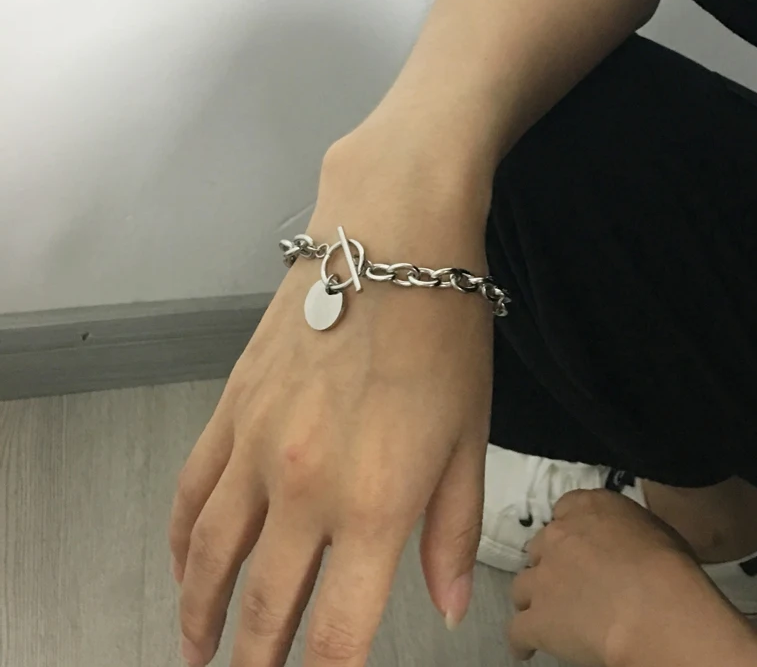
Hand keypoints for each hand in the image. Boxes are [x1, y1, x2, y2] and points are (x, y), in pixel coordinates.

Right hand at [168, 132, 494, 666]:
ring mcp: (257, 446)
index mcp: (376, 503)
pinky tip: (182, 563)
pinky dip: (180, 539)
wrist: (391, 236)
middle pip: (264, 606)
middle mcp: (305, 486)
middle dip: (256, 660)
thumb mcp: (472, 433)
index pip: (337, 634)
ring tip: (197, 649)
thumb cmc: (444, 329)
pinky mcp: (232, 407)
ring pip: (208, 558)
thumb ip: (454, 528)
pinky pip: (190, 490)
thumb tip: (444, 604)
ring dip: (198, 614)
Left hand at [509, 490, 756, 666]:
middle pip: (540, 548)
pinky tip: (527, 649)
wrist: (657, 609)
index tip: (579, 546)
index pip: (566, 508)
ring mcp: (543, 578)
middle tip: (569, 585)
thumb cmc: (669, 566)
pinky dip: (522, 641)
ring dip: (533, 599)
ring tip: (549, 616)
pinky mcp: (537, 619)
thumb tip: (624, 544)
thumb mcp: (653, 529)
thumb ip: (625, 530)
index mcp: (588, 507)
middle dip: (551, 565)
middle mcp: (558, 536)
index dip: (571, 530)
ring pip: (522, 587)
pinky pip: (517, 631)